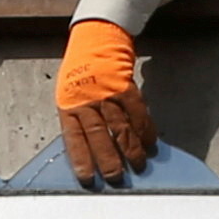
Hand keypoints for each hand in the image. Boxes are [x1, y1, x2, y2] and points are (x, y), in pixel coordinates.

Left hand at [56, 17, 150, 184]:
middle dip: (108, 159)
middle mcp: (87, 100)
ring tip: (138, 165)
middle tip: (116, 178)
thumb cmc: (79, 72)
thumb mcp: (68, 96)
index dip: (81, 159)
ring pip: (121, 126)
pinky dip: (145, 128)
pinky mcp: (126, 86)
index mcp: (69, 106)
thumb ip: (77, 120)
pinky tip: (150, 142)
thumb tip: (87, 149)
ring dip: (131, 148)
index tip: (88, 178)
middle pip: (99, 134)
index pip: (74, 138)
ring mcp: (107, 93)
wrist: (96, 39)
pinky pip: (137, 111)